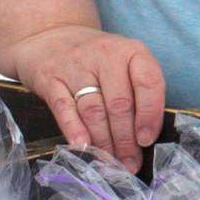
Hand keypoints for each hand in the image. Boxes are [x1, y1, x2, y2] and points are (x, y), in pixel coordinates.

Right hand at [9, 25, 166, 169]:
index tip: (146, 140)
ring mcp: (75, 65)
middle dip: (126, 140)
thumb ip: (136, 92)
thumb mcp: (123, 63)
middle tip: (129, 163)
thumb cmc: (96, 59)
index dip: (150, 115)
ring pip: (94, 110)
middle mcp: (105, 54)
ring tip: (109, 162)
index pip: (149, 82)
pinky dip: (74, 129)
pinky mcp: (49, 77)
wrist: (49, 36)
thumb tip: (144, 139)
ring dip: (103, 142)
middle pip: (120, 104)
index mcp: (131, 50)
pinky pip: (64, 108)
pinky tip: (82, 146)